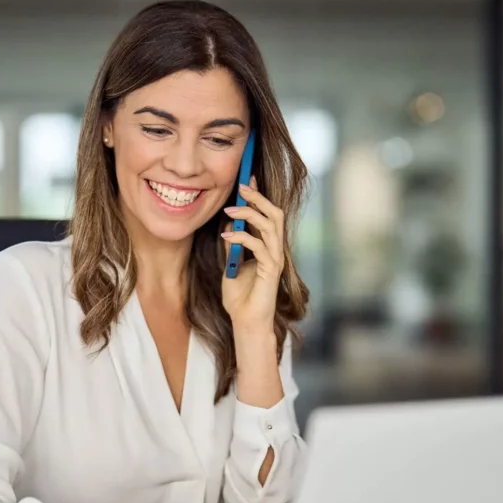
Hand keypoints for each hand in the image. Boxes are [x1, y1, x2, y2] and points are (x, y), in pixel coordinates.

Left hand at [221, 176, 284, 331]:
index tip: (246, 179)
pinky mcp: (271, 271)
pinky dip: (242, 237)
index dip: (259, 196)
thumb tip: (228, 227)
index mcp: (268, 247)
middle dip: (259, 198)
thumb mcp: (231, 265)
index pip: (268, 215)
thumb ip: (233, 246)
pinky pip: (259, 247)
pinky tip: (227, 235)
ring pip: (270, 226)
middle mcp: (275, 250)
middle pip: (274, 214)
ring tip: (230, 210)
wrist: (246, 322)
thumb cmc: (240, 298)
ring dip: (249, 214)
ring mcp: (275, 260)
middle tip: (242, 187)